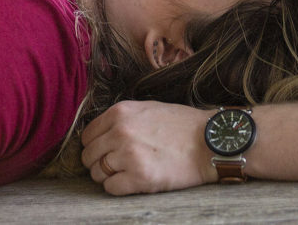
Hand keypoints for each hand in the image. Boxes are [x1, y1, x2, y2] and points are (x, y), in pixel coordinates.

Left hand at [80, 100, 214, 194]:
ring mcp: (129, 155)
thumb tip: (100, 134)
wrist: (209, 142)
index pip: (87, 135)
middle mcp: (120, 132)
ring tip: (126, 173)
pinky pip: (111, 188)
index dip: (94, 146)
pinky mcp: (140, 177)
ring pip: (97, 173)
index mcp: (120, 112)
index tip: (104, 152)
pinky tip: (133, 182)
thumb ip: (122, 119)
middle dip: (98, 162)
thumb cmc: (182, 125)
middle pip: (88, 155)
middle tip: (115, 165)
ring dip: (108, 176)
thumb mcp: (148, 109)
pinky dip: (118, 188)